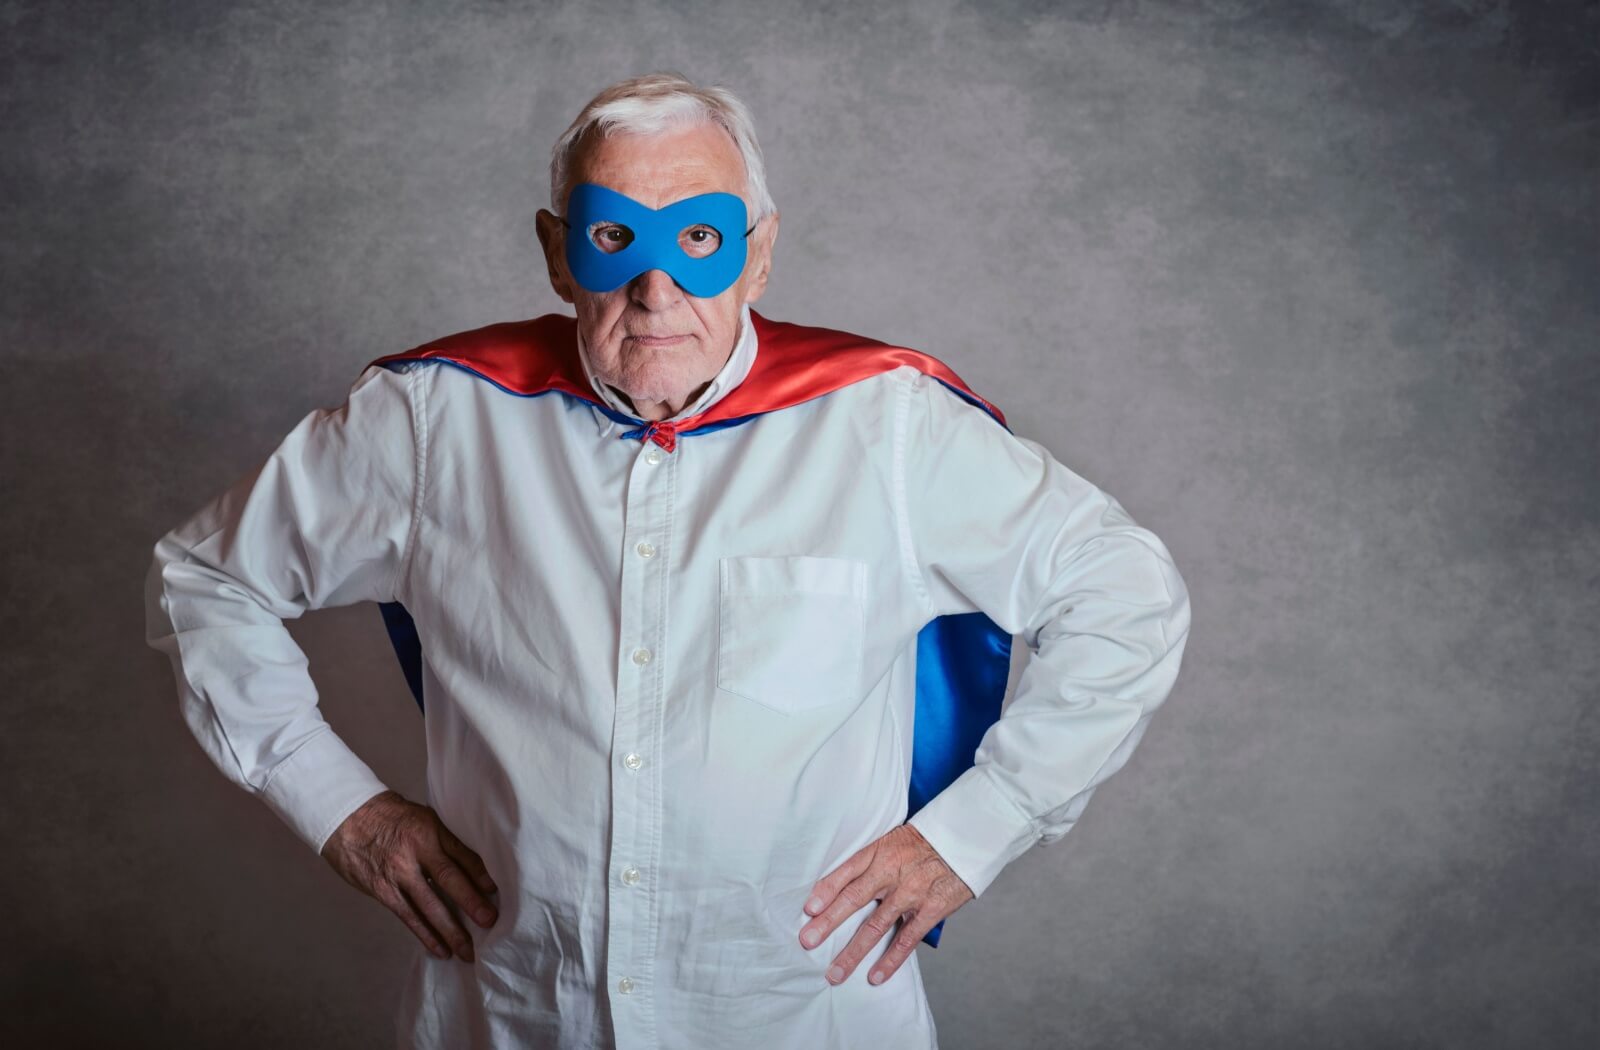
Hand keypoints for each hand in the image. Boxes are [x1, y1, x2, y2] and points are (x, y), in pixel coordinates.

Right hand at [321, 790, 498, 962]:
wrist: (347, 818)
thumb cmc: (391, 816)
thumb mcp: (423, 817)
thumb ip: (445, 839)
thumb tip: (476, 865)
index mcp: (429, 830)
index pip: (460, 853)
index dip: (480, 872)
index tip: (495, 889)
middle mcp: (415, 852)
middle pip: (448, 879)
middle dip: (471, 903)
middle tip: (490, 922)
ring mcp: (397, 874)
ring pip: (428, 906)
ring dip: (450, 931)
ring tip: (468, 951)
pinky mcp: (383, 891)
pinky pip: (408, 917)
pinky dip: (426, 935)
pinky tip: (441, 949)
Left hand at [798, 823, 973, 986]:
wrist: (966, 838)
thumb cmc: (926, 841)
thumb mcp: (893, 839)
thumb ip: (871, 860)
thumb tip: (842, 884)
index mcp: (879, 853)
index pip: (846, 872)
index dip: (826, 890)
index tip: (809, 909)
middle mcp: (890, 873)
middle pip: (853, 899)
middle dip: (828, 923)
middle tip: (807, 942)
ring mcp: (910, 893)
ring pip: (875, 926)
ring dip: (853, 952)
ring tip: (835, 973)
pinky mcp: (930, 910)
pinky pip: (906, 940)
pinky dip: (890, 961)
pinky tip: (875, 976)